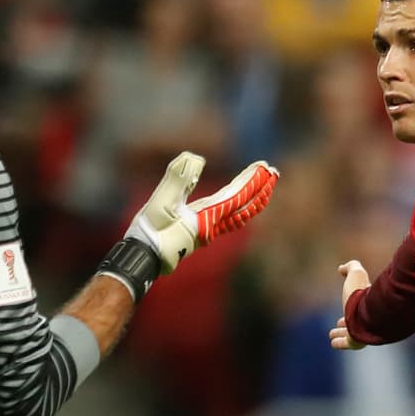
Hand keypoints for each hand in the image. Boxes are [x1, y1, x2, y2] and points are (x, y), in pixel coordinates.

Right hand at [126, 152, 278, 273]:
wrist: (142, 256)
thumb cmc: (149, 231)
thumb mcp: (161, 201)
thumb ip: (178, 179)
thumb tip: (198, 159)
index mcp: (207, 218)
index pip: (238, 197)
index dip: (253, 182)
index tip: (266, 167)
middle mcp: (212, 225)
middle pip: (244, 206)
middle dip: (260, 188)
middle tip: (273, 171)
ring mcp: (207, 230)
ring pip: (238, 213)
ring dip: (252, 198)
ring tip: (263, 186)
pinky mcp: (199, 231)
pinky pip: (227, 218)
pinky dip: (238, 207)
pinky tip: (236, 201)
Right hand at [328, 261, 370, 349]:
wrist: (370, 316)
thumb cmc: (363, 296)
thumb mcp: (357, 275)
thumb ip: (351, 267)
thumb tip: (341, 269)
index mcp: (369, 305)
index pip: (361, 306)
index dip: (353, 304)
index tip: (346, 303)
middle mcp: (367, 320)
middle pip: (357, 322)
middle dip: (348, 322)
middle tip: (340, 322)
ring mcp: (362, 332)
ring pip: (351, 334)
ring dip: (342, 334)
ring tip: (332, 334)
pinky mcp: (355, 342)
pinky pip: (346, 343)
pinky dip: (339, 342)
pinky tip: (333, 342)